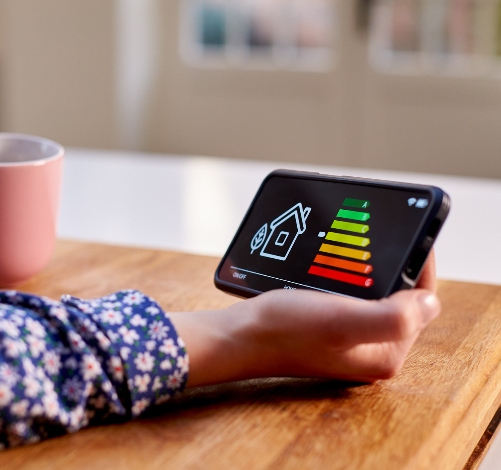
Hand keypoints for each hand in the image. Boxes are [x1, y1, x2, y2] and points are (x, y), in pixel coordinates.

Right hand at [170, 251, 439, 386]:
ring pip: (377, 295)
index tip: (412, 236)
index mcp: (383, 353)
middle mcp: (370, 349)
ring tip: (364, 245)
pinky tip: (341, 263)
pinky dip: (354, 277)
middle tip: (384, 237)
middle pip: (401, 299)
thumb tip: (430, 302)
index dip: (420, 267)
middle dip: (396, 267)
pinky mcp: (332, 328)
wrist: (239, 335)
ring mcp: (350, 339)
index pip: (421, 305)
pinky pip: (356, 296)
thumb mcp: (341, 321)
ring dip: (374, 270)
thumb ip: (393, 317)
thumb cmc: (284, 329)